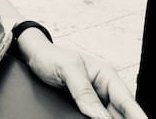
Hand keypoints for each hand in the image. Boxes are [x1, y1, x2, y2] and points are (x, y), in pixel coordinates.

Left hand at [26, 42, 145, 118]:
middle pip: (120, 114)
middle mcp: (103, 89)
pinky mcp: (82, 107)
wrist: (33, 57)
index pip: (127, 100)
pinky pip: (92, 118)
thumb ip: (82, 90)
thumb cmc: (50, 57)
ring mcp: (94, 100)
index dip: (137, 116)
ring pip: (108, 118)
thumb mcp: (66, 69)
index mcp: (106, 76)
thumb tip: (98, 115)